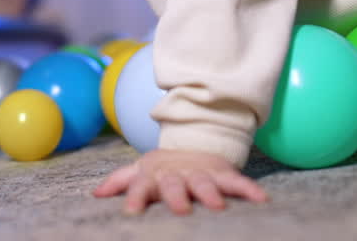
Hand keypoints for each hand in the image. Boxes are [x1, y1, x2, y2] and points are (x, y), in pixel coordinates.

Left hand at [92, 149, 267, 214]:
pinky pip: (237, 181)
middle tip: (181, 210)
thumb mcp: (141, 170)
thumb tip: (95, 194)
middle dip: (177, 197)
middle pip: (175, 185)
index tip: (130, 213)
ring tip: (217, 207)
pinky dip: (249, 190)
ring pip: (205, 183)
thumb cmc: (163, 167)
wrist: (195, 142)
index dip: (135, 198)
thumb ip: (121, 181)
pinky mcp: (222, 172)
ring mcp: (200, 172)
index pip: (141, 186)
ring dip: (211, 193)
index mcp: (154, 176)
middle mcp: (177, 174)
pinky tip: (261, 200)